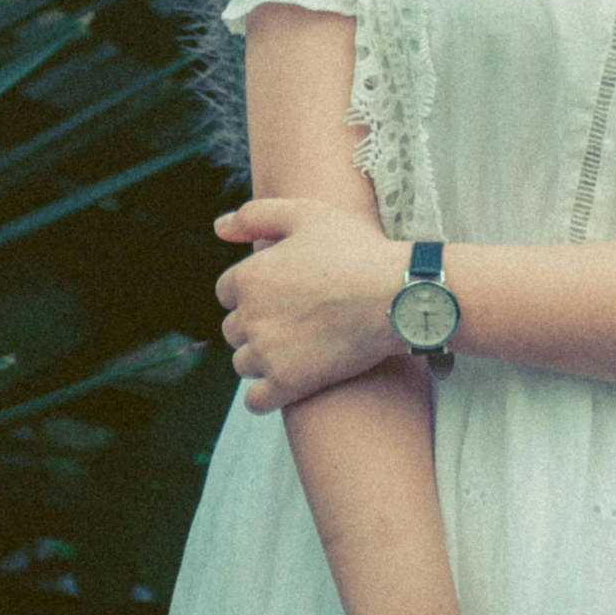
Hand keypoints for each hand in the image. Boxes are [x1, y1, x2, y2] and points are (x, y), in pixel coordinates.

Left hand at [213, 197, 410, 411]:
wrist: (396, 295)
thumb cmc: (355, 250)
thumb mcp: (306, 214)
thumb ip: (256, 215)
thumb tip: (219, 228)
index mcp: (250, 276)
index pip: (227, 291)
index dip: (253, 290)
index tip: (282, 292)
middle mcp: (251, 316)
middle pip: (233, 329)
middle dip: (257, 324)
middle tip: (294, 319)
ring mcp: (268, 352)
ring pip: (243, 363)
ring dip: (262, 358)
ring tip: (298, 348)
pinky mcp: (288, 383)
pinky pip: (256, 400)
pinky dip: (265, 395)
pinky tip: (287, 382)